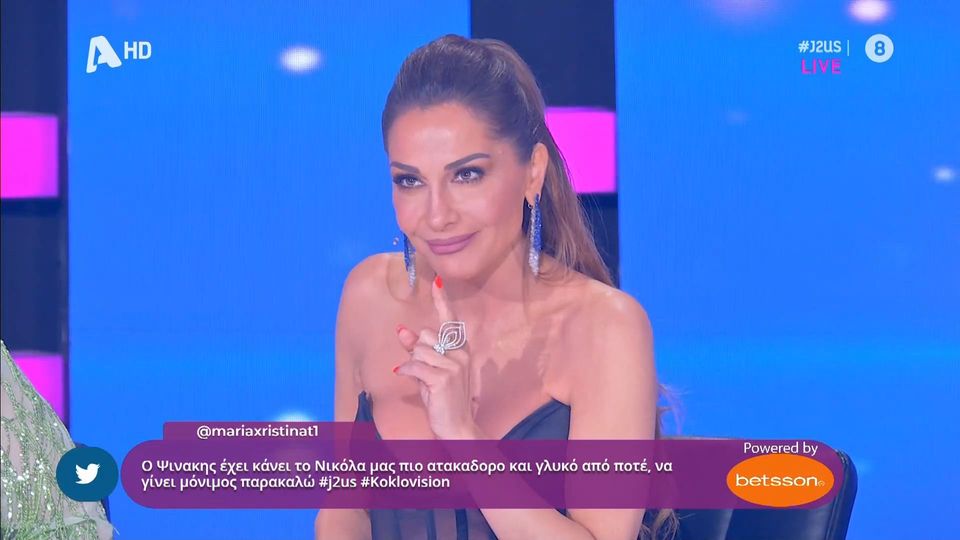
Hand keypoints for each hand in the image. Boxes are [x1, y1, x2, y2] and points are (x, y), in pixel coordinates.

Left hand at [394, 275, 481, 439]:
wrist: (457, 427)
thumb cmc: (444, 400)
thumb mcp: (429, 371)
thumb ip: (417, 350)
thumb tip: (401, 330)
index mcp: (461, 351)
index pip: (451, 320)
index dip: (442, 300)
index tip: (437, 281)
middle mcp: (460, 354)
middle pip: (425, 335)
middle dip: (417, 350)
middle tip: (424, 371)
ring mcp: (453, 366)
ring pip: (418, 350)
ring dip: (414, 365)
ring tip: (424, 382)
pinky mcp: (442, 378)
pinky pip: (414, 365)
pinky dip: (406, 371)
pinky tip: (404, 376)